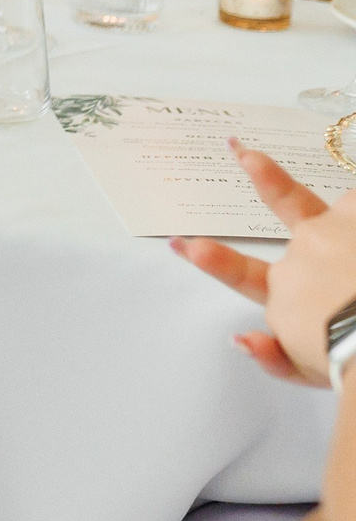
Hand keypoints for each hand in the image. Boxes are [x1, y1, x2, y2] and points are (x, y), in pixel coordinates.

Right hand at [172, 140, 355, 385]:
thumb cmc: (344, 361)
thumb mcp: (305, 370)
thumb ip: (272, 357)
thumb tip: (238, 339)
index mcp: (283, 293)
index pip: (241, 273)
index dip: (210, 258)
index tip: (182, 244)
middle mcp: (302, 256)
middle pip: (286, 209)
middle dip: (262, 176)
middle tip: (241, 150)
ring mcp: (333, 234)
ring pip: (345, 209)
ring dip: (351, 212)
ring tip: (338, 194)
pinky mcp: (355, 219)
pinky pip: (354, 205)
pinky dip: (355, 211)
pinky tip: (352, 196)